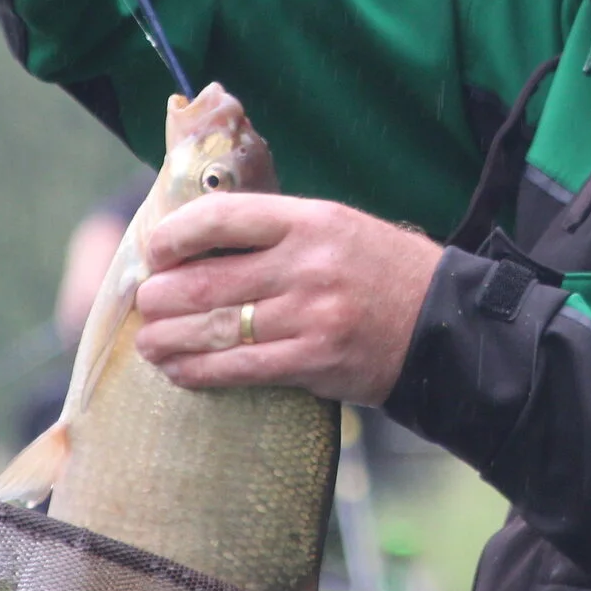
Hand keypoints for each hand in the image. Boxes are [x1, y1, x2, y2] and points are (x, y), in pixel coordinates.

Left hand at [130, 194, 441, 406]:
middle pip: (206, 281)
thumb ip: (273, 232)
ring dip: (168, 339)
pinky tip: (179, 370)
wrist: (444, 321)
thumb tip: (196, 246)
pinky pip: (240, 369)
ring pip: (215, 329)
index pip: (221, 218)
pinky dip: (199, 371)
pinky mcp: (315, 361)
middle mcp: (308, 264)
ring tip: (150, 342)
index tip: (157, 250)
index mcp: (310, 220)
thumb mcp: (335, 227)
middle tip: (147, 303)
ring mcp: (311, 316)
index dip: (174, 235)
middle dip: (160, 296)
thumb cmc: (380, 270)